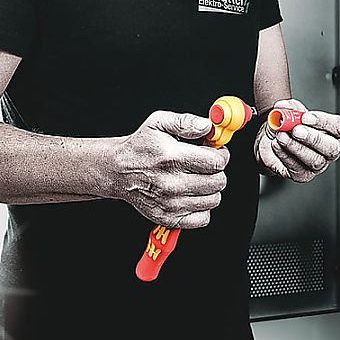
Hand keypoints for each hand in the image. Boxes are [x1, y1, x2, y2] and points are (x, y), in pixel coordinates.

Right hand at [107, 111, 228, 228]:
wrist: (118, 171)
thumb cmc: (140, 147)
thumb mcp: (159, 123)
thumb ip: (185, 121)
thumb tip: (206, 126)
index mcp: (171, 158)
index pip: (215, 163)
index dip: (221, 155)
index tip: (216, 153)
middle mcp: (171, 183)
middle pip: (218, 182)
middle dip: (217, 171)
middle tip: (207, 166)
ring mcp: (171, 204)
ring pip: (214, 200)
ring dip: (211, 189)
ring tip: (198, 179)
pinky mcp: (169, 219)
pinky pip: (203, 218)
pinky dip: (203, 207)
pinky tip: (192, 195)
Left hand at [254, 99, 339, 181]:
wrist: (270, 141)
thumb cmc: (286, 127)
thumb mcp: (288, 112)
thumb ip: (287, 108)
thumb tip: (283, 107)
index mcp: (331, 132)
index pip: (338, 127)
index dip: (323, 122)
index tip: (305, 117)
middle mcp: (328, 150)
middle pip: (332, 148)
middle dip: (313, 138)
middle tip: (296, 130)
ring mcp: (317, 165)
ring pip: (315, 160)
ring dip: (296, 147)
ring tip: (281, 136)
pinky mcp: (302, 175)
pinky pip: (296, 168)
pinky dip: (284, 155)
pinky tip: (276, 145)